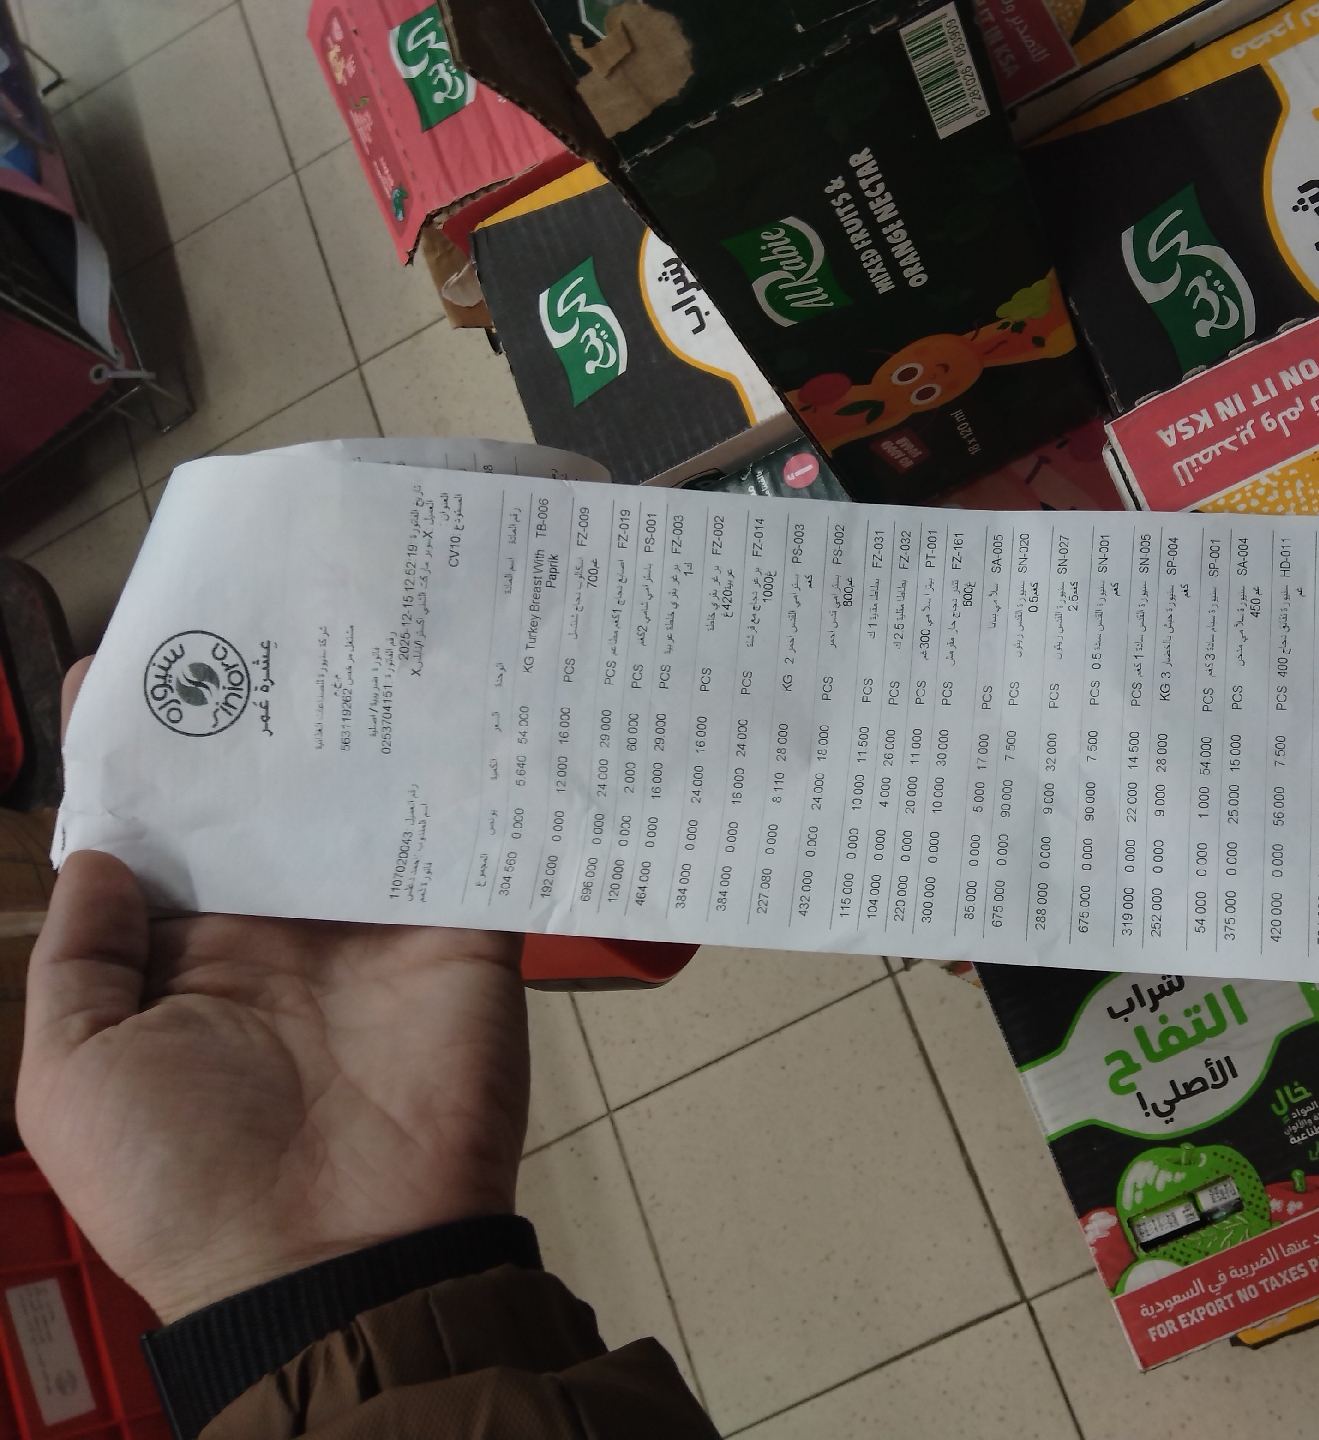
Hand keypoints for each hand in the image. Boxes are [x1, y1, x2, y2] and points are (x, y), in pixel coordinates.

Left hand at [18, 659, 528, 1322]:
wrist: (337, 1259)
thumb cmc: (181, 1181)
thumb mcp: (71, 1078)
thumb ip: (78, 961)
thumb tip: (97, 851)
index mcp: (186, 951)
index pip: (159, 831)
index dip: (139, 753)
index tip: (130, 660)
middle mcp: (281, 924)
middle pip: (263, 794)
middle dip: (257, 710)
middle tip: (258, 610)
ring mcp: (373, 925)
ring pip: (362, 800)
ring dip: (359, 728)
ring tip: (353, 627)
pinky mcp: (456, 933)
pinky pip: (464, 844)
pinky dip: (469, 780)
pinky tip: (460, 702)